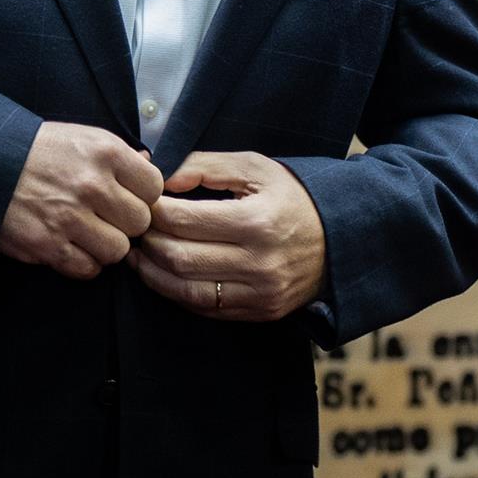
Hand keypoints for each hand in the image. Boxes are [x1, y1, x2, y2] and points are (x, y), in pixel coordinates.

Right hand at [0, 122, 164, 279]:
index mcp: (104, 151)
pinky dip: (83, 262)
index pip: (154, 187)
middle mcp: (91, 184)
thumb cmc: (36, 150)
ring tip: (88, 232)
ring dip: (106, 245)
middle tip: (106, 216)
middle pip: (140, 222)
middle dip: (125, 222)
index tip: (128, 196)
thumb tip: (149, 165)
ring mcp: (69, 217)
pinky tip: (72, 245)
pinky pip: (88, 269)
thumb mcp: (80, 136)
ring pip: (118, 250)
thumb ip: (118, 154)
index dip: (144, 195)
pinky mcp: (48, 245)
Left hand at [130, 151, 325, 321]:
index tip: (143, 201)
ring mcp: (260, 292)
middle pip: (179, 257)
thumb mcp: (254, 167)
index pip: (183, 220)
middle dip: (148, 242)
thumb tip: (163, 176)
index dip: (153, 210)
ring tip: (138, 255)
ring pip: (187, 290)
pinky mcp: (260, 312)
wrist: (340, 238)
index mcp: (256, 221)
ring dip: (153, 274)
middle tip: (136, 227)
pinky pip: (206, 308)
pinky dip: (176, 293)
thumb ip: (205, 165)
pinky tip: (163, 275)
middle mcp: (258, 262)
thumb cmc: (292, 196)